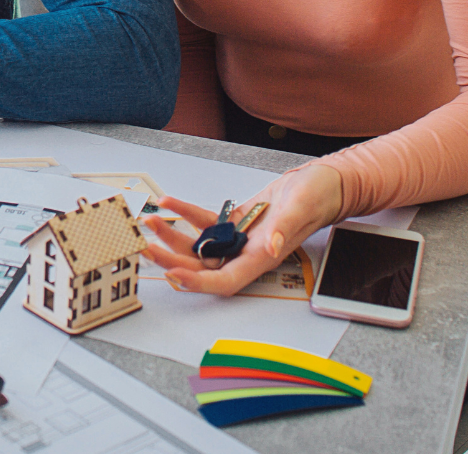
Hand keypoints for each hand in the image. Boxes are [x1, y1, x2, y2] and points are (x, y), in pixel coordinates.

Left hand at [140, 163, 343, 293]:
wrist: (321, 183)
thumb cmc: (317, 195)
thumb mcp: (302, 206)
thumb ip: (286, 227)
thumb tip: (270, 247)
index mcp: (263, 257)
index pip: (226, 280)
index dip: (199, 283)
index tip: (173, 275)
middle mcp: (248, 253)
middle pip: (204, 267)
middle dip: (173, 260)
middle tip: (146, 248)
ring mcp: (240, 239)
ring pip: (200, 246)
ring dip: (173, 237)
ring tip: (151, 222)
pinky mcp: (236, 223)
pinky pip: (206, 223)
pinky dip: (186, 214)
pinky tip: (170, 203)